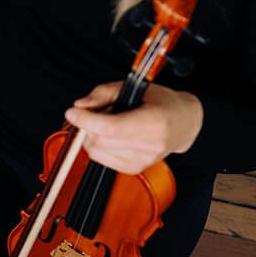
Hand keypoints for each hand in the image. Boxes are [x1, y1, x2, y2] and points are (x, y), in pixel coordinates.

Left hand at [64, 83, 203, 174]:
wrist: (183, 124)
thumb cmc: (162, 103)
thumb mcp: (135, 87)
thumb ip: (104, 93)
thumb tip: (81, 105)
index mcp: (154, 122)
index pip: (111, 127)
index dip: (87, 121)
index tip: (72, 112)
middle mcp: (149, 145)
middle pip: (101, 140)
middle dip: (87, 125)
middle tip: (91, 113)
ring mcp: (142, 160)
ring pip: (98, 152)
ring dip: (92, 136)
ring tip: (105, 123)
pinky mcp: (134, 169)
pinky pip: (102, 159)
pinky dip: (98, 146)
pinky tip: (109, 136)